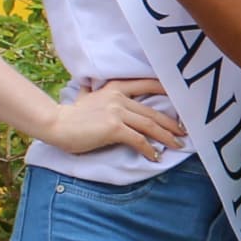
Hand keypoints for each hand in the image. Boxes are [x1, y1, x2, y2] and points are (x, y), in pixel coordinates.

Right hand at [43, 76, 186, 161]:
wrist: (56, 124)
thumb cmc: (68, 115)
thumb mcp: (82, 97)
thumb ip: (90, 91)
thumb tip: (87, 84)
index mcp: (114, 88)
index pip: (146, 84)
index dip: (165, 90)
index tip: (180, 101)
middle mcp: (118, 97)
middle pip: (152, 111)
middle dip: (171, 123)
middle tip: (184, 132)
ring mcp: (117, 112)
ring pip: (149, 125)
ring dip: (166, 137)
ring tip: (177, 145)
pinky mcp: (114, 127)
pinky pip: (138, 140)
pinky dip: (149, 149)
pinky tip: (155, 157)